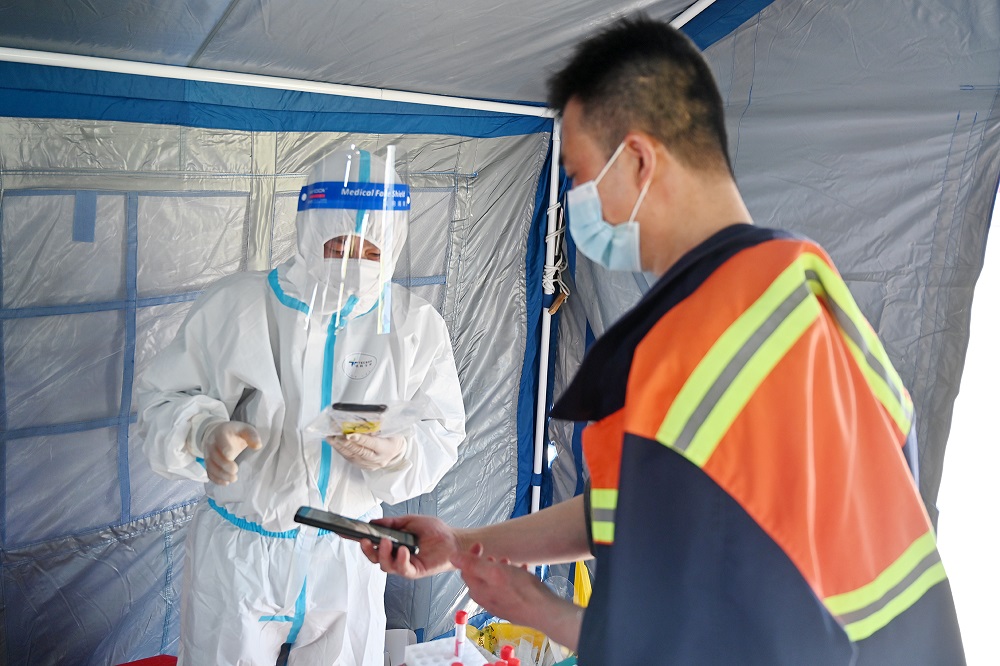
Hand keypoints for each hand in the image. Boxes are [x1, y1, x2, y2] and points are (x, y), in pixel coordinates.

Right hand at [201, 421, 261, 484]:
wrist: (219, 434)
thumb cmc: (235, 433)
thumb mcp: (245, 429)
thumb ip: (252, 436)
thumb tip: (257, 446)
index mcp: (221, 433)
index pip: (221, 440)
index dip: (225, 448)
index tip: (231, 456)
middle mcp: (212, 444)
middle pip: (214, 456)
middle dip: (224, 465)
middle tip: (235, 471)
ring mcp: (208, 454)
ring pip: (210, 466)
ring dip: (220, 474)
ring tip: (233, 479)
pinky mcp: (209, 463)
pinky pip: (209, 472)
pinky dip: (216, 479)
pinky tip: (226, 483)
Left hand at [328, 432, 405, 469]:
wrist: (395, 451)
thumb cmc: (392, 437)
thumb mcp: (391, 429)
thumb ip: (378, 426)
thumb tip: (362, 420)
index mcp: (387, 448)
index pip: (372, 444)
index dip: (360, 439)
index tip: (349, 435)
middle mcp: (378, 459)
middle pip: (360, 452)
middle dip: (346, 443)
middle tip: (336, 435)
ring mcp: (370, 465)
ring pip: (352, 457)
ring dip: (340, 447)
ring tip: (330, 438)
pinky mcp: (363, 467)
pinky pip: (351, 459)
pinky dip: (342, 451)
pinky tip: (335, 444)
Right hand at [359, 514, 459, 577]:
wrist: (453, 539)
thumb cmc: (434, 531)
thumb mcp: (409, 521)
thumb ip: (392, 523)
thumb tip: (373, 522)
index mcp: (393, 544)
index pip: (372, 543)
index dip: (357, 539)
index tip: (344, 532)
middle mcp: (396, 557)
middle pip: (375, 558)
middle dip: (367, 550)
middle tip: (366, 540)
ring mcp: (405, 565)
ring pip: (386, 565)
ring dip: (384, 554)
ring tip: (387, 542)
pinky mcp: (416, 572)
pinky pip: (403, 570)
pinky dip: (401, 560)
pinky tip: (403, 550)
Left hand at [451, 543, 583, 649]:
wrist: (545, 612)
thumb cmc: (521, 590)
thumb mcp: (495, 571)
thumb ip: (472, 564)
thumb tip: (451, 557)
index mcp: (478, 590)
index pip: (465, 570)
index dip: (470, 554)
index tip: (481, 544)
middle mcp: (486, 600)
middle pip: (479, 577)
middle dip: (485, 562)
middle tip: (497, 554)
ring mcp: (500, 606)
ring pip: (493, 583)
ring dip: (499, 569)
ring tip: (509, 562)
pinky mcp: (512, 608)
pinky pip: (507, 590)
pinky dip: (511, 578)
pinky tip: (522, 572)